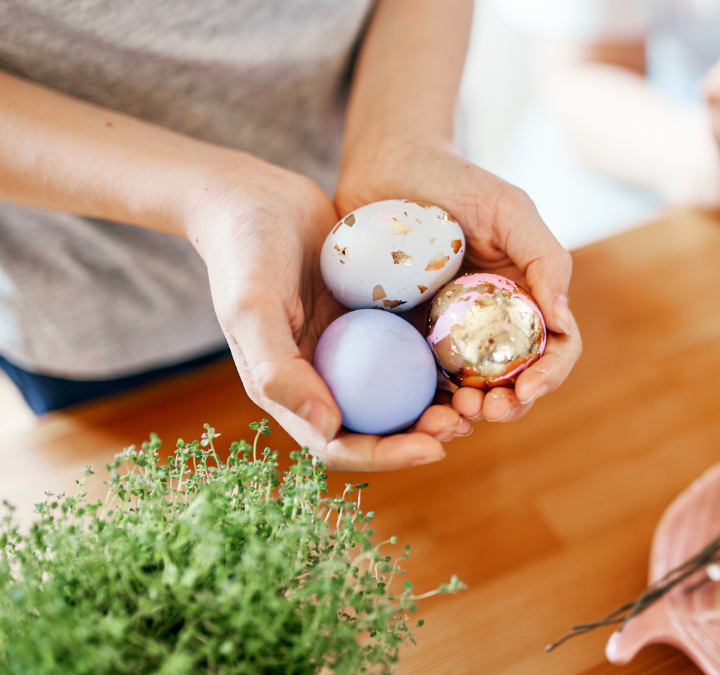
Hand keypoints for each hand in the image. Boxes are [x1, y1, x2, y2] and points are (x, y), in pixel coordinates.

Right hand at [186, 156, 465, 470]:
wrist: (253, 194)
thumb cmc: (244, 252)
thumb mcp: (253, 309)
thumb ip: (279, 371)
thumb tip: (328, 428)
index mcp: (287, 389)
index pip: (339, 443)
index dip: (386, 456)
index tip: (434, 450)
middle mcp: (321, 377)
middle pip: (377, 426)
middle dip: (422, 436)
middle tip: (464, 422)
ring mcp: (348, 348)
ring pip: (398, 391)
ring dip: (437, 402)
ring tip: (475, 397)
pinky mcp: (370, 318)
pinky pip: (407, 347)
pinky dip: (436, 357)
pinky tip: (470, 351)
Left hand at [335, 138, 580, 425]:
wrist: (386, 163)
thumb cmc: (454, 180)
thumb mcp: (509, 209)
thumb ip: (545, 259)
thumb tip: (563, 322)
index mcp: (526, 298)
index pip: (553, 349)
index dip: (548, 376)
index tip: (527, 390)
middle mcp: (491, 323)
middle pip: (512, 382)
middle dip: (506, 406)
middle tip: (483, 410)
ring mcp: (447, 334)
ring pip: (466, 392)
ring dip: (465, 414)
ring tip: (449, 416)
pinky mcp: (404, 338)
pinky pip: (418, 381)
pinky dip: (423, 404)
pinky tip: (415, 412)